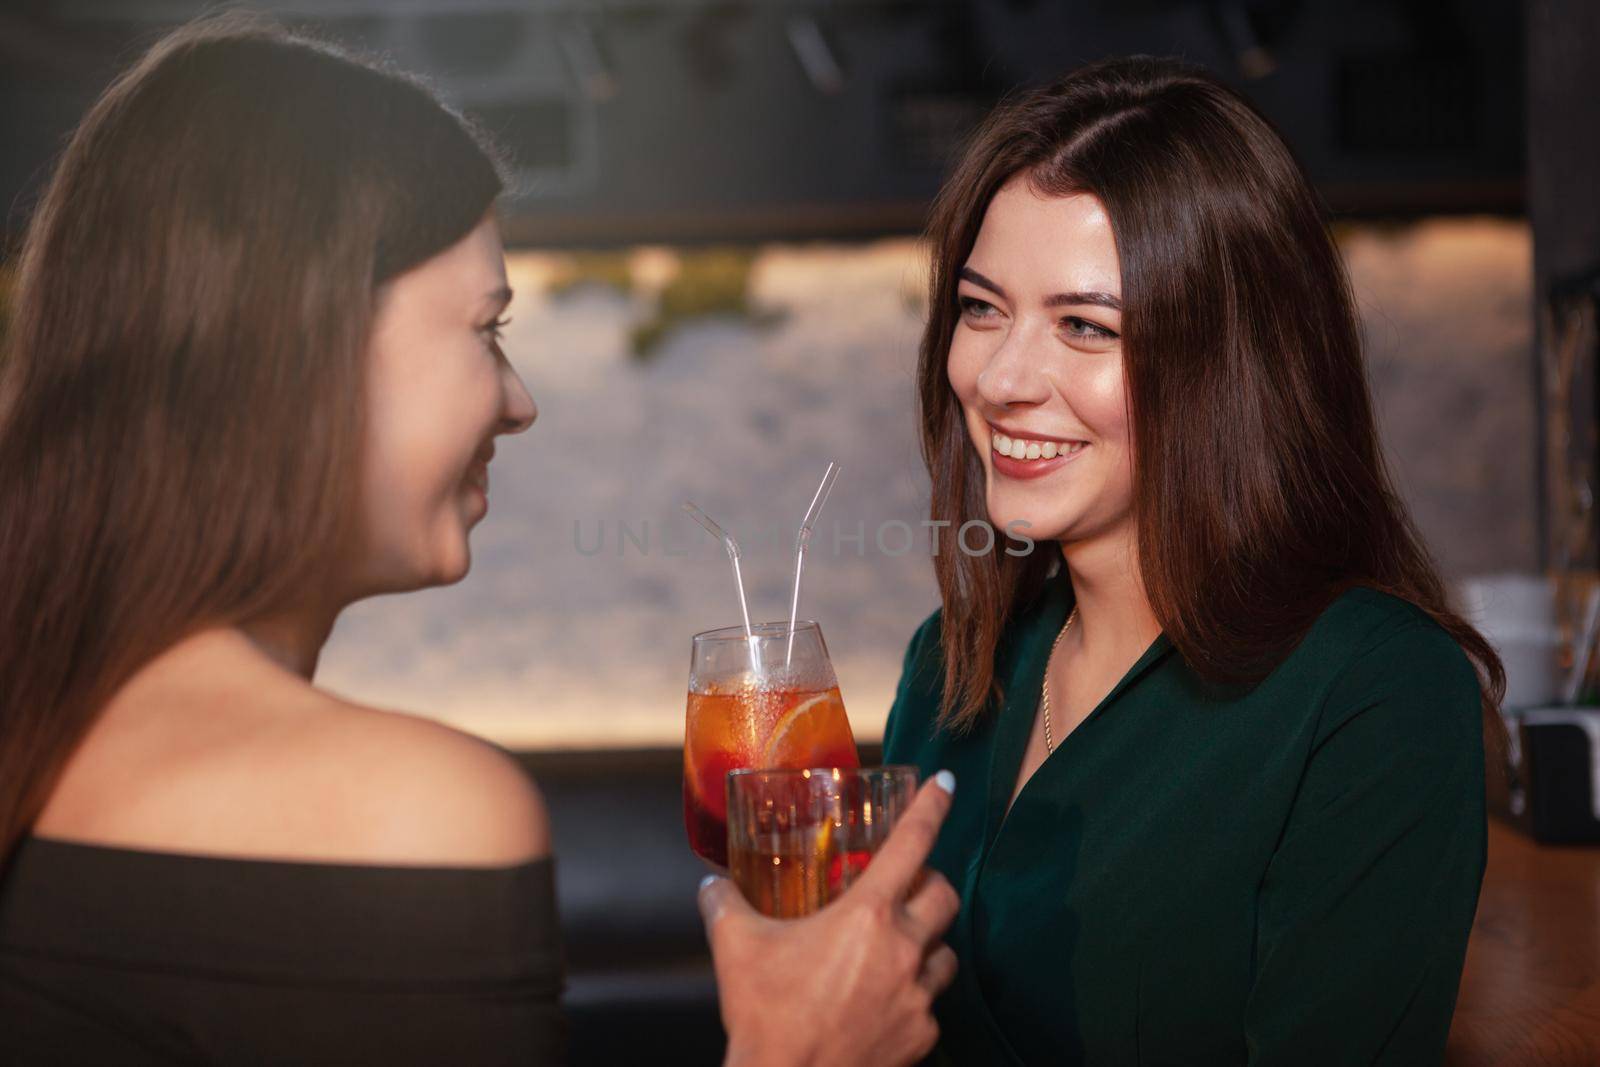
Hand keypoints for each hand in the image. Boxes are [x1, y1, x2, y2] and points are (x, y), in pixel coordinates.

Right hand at [699, 771, 960, 1066]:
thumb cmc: (766, 1016)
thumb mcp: (735, 948)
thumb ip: (724, 905)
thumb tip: (712, 886)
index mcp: (867, 916)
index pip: (912, 844)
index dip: (932, 807)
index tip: (946, 784)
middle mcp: (903, 949)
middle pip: (945, 896)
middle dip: (931, 884)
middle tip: (906, 886)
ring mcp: (918, 996)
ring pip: (946, 953)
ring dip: (928, 942)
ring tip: (897, 947)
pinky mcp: (921, 1037)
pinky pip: (931, 1005)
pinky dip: (913, 997)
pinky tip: (884, 1002)